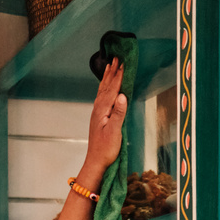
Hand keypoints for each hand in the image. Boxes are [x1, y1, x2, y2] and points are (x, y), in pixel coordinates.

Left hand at [81, 58, 126, 180]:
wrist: (96, 161)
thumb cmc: (106, 149)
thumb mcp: (115, 132)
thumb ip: (119, 113)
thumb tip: (123, 96)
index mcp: (103, 110)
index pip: (112, 89)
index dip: (118, 76)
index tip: (123, 63)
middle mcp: (98, 109)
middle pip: (106, 86)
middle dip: (112, 72)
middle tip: (116, 57)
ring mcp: (97, 113)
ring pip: (102, 90)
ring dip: (107, 77)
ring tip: (109, 66)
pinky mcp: (98, 118)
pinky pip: (101, 97)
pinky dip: (104, 87)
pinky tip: (104, 87)